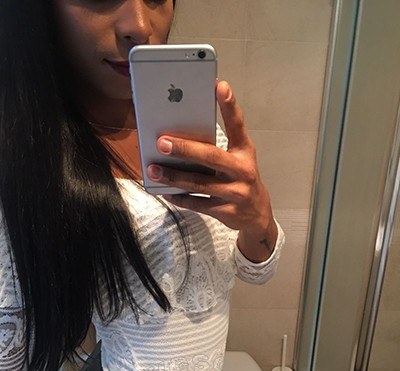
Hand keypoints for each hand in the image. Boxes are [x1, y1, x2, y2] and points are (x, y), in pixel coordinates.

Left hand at [147, 80, 277, 260]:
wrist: (257, 215)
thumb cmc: (241, 179)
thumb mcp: (238, 158)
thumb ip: (217, 145)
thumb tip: (180, 135)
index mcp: (245, 151)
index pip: (237, 124)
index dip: (229, 105)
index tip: (219, 86)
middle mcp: (242, 170)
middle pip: (210, 156)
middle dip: (184, 148)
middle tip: (161, 142)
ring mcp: (235, 192)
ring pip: (198, 183)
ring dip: (173, 176)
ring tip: (153, 169)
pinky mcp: (226, 211)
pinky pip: (198, 204)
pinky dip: (180, 198)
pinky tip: (165, 192)